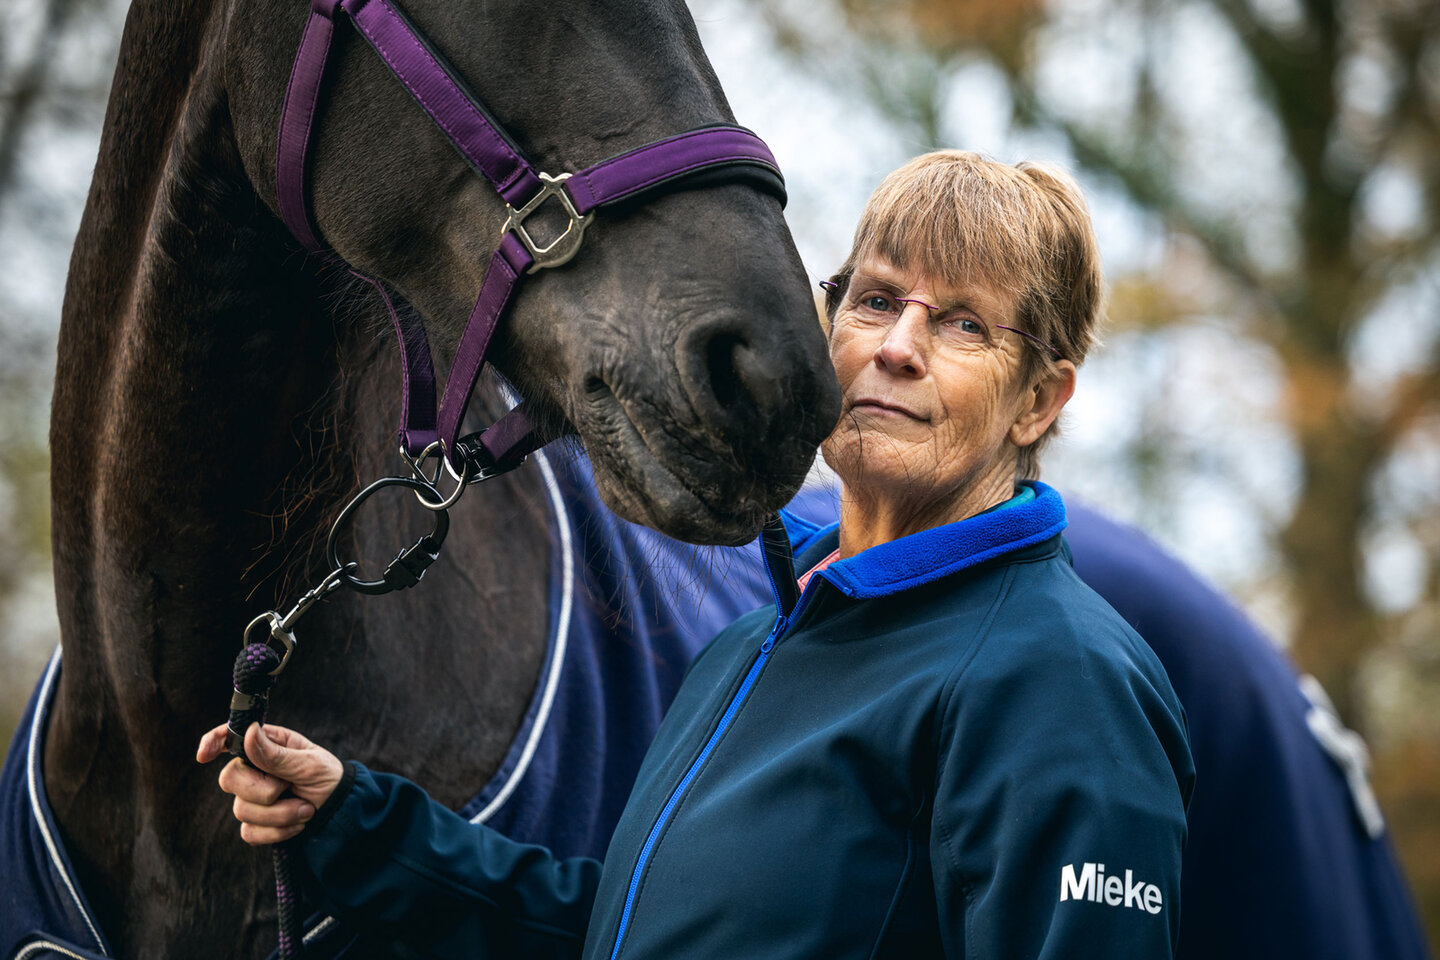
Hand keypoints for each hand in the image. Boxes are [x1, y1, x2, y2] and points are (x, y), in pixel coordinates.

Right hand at [196, 722, 344, 844]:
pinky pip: (249, 832)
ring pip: (241, 810)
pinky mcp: (256, 823)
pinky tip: (297, 824)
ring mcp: (252, 798)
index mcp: (268, 745)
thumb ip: (276, 754)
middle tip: (292, 787)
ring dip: (281, 814)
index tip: (204, 755)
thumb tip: (249, 733)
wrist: (341, 812)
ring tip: (306, 808)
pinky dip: (277, 831)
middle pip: (229, 779)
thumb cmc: (327, 779)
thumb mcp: (310, 764)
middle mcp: (254, 769)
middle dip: (265, 790)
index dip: (213, 742)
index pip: (230, 738)